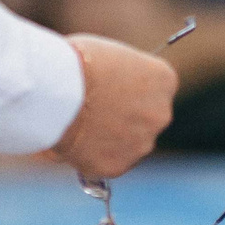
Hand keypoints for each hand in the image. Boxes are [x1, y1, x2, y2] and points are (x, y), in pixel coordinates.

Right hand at [52, 34, 175, 180]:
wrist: (60, 92)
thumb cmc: (81, 63)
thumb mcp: (114, 58)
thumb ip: (125, 78)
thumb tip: (116, 91)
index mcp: (164, 81)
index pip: (156, 89)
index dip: (131, 91)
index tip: (112, 91)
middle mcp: (161, 114)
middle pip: (147, 119)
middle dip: (126, 118)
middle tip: (96, 113)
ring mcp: (142, 143)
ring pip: (130, 145)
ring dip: (112, 140)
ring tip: (81, 127)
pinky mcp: (118, 166)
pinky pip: (108, 163)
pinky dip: (94, 157)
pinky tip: (76, 143)